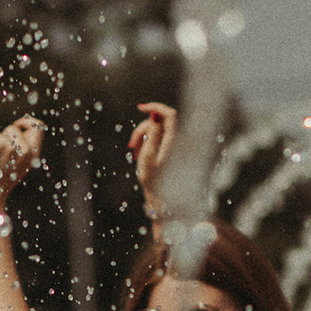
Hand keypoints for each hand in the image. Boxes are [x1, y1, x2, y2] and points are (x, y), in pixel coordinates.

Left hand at [0, 116, 43, 204]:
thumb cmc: (0, 180)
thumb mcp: (17, 164)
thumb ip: (21, 147)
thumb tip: (18, 127)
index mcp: (34, 155)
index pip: (38, 126)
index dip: (27, 121)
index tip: (18, 125)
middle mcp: (26, 150)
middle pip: (14, 127)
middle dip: (4, 135)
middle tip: (0, 149)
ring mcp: (13, 147)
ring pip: (0, 134)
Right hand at [128, 102, 175, 222]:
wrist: (165, 203)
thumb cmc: (156, 184)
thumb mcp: (148, 159)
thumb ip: (152, 135)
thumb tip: (155, 117)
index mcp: (175, 142)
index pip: (169, 114)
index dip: (155, 107)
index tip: (140, 108)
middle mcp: (179, 142)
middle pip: (159, 123)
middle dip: (142, 130)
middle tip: (131, 147)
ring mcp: (177, 146)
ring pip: (157, 131)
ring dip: (143, 138)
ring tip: (134, 155)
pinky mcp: (173, 151)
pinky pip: (159, 140)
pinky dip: (148, 144)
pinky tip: (140, 156)